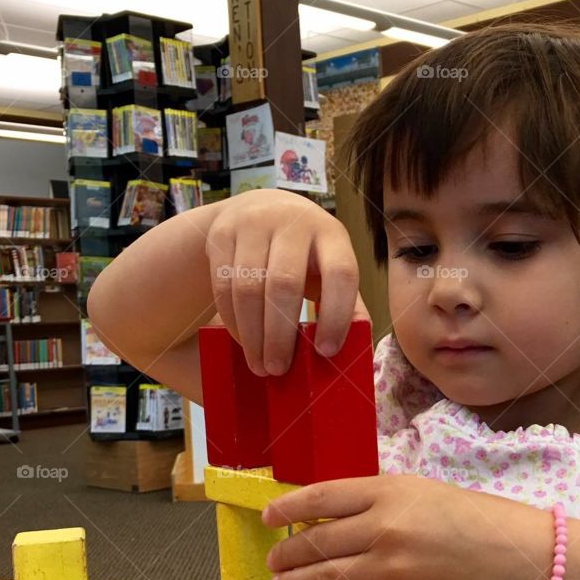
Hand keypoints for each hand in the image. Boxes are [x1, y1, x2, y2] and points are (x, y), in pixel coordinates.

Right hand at [204, 188, 368, 375]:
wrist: (260, 209)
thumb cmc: (305, 253)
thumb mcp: (330, 266)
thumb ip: (346, 301)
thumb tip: (357, 347)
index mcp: (331, 233)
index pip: (340, 274)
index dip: (336, 316)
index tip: (326, 352)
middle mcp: (293, 221)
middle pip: (284, 284)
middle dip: (280, 335)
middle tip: (279, 370)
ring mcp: (253, 224)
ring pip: (248, 288)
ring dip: (253, 335)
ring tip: (260, 365)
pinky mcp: (222, 233)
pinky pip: (224, 286)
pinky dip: (234, 321)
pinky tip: (244, 342)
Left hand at [262, 474, 553, 579]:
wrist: (524, 560)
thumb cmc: (477, 522)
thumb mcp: (425, 493)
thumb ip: (380, 502)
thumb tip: (330, 518)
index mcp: (390, 491)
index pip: (321, 497)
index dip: (286, 509)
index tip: (269, 519)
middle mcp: (386, 528)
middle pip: (316, 541)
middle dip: (287, 554)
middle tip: (275, 563)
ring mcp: (395, 570)